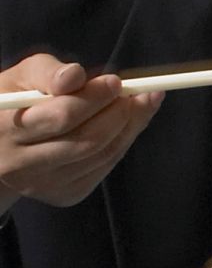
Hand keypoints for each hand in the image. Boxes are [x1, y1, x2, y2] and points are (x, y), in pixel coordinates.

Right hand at [0, 55, 158, 210]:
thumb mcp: (20, 79)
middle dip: (119, 113)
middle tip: (138, 93)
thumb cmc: (14, 103)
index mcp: (4, 129)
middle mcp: (21, 164)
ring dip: (130, 127)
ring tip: (142, 103)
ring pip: (101, 156)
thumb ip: (46, 73)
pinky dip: (122, 143)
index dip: (93, 98)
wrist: (1, 147)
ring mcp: (43, 184)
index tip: (115, 81)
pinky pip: (104, 168)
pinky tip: (129, 124)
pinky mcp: (64, 194)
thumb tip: (76, 75)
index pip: (60, 117)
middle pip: (86, 140)